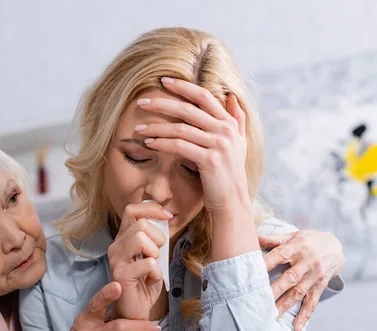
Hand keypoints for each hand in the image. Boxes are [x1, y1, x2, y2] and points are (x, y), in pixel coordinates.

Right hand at [107, 201, 169, 319]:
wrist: (136, 312)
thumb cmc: (145, 285)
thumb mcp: (152, 256)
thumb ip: (154, 238)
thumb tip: (166, 217)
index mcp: (122, 239)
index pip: (132, 210)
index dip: (152, 209)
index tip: (168, 216)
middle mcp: (116, 247)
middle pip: (140, 223)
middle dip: (158, 237)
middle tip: (157, 255)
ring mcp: (116, 260)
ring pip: (140, 238)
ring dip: (155, 253)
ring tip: (152, 267)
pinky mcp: (121, 275)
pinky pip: (148, 263)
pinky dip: (156, 272)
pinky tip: (151, 281)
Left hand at [136, 77, 249, 216]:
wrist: (232, 202)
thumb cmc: (230, 174)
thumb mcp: (238, 144)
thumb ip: (236, 119)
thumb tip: (230, 96)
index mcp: (230, 123)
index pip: (204, 96)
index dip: (183, 87)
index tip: (163, 81)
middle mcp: (225, 130)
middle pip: (188, 109)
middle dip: (162, 103)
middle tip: (141, 102)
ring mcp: (219, 145)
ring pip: (180, 128)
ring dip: (156, 126)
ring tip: (138, 128)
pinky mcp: (209, 160)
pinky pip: (179, 146)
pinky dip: (161, 143)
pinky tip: (148, 143)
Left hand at [260, 230, 343, 330]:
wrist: (336, 246)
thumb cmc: (308, 241)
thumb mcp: (293, 236)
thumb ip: (273, 238)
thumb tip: (253, 236)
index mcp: (297, 247)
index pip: (280, 255)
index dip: (266, 262)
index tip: (252, 271)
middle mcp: (307, 262)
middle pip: (290, 277)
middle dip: (275, 289)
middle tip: (260, 299)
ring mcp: (315, 276)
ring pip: (299, 292)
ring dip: (285, 305)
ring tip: (271, 315)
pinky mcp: (320, 286)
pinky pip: (313, 302)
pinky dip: (305, 315)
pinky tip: (297, 327)